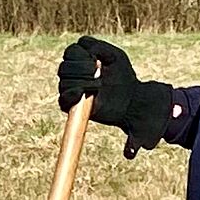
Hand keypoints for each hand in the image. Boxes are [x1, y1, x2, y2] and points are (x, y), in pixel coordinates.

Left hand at [59, 36, 177, 158]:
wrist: (132, 97)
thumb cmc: (130, 115)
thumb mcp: (135, 130)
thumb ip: (133, 142)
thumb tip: (130, 155)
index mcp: (76, 105)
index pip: (64, 98)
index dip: (71, 93)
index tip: (87, 92)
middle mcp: (72, 85)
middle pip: (64, 74)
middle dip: (79, 74)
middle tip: (99, 78)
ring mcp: (77, 68)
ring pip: (69, 59)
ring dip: (82, 62)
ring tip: (99, 67)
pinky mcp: (86, 51)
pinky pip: (81, 44)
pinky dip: (88, 46)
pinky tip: (99, 54)